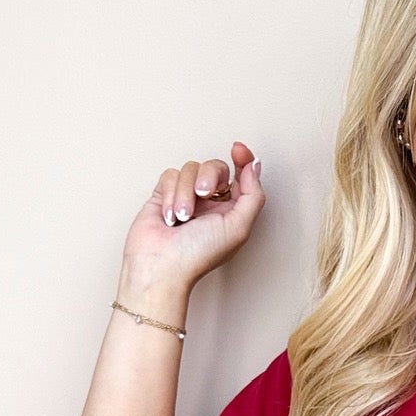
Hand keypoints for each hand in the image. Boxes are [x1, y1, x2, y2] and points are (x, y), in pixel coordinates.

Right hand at [118, 140, 265, 301]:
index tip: (238, 149)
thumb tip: (255, 165)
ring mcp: (186, 197)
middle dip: (209, 176)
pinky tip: (169, 216)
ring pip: (190, 169)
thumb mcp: (238, 227)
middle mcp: (211, 203)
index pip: (241, 176)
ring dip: (185, 192)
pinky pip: (170, 175)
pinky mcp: (163, 195)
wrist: (160, 266)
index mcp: (232, 211)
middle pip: (215, 166)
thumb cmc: (198, 255)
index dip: (242, 159)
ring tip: (182, 217)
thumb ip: (253, 195)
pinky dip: (170, 194)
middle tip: (202, 194)